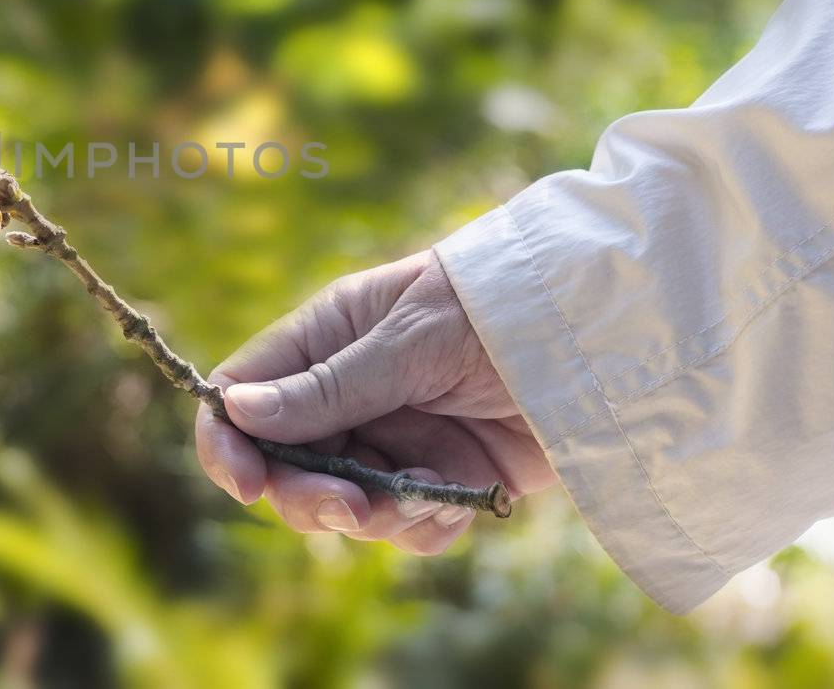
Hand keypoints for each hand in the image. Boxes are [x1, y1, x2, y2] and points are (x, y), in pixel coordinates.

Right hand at [195, 251, 555, 552]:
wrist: (603, 339)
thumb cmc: (496, 310)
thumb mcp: (408, 342)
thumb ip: (326, 386)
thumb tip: (236, 410)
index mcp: (326, 339)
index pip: (244, 393)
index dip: (230, 442)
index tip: (245, 483)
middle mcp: (349, 391)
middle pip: (286, 463)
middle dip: (309, 494)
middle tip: (350, 507)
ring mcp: (395, 436)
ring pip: (344, 502)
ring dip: (374, 513)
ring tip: (424, 494)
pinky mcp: (442, 477)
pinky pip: (404, 524)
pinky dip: (423, 524)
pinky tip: (456, 498)